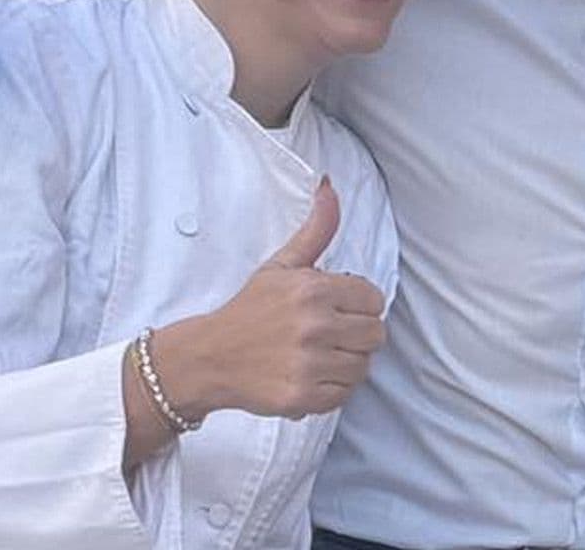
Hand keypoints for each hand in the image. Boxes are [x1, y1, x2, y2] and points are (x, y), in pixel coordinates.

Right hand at [180, 179, 386, 419]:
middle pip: (375, 334)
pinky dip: (332, 388)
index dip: (359, 304)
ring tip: (320, 355)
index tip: (338, 309)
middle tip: (331, 334)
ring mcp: (308, 364)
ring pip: (363, 365)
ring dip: (346, 362)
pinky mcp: (302, 397)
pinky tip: (311, 375)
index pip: (374, 299)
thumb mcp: (281, 265)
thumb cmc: (249, 310)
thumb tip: (329, 188)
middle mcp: (314, 326)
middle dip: (357, 334)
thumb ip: (315, 230)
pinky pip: (345, 394)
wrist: (208, 357)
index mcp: (313, 289)